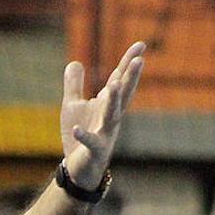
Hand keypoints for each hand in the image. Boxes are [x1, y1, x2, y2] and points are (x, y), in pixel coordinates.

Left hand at [60, 42, 144, 188]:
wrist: (80, 170)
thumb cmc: (79, 137)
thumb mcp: (72, 107)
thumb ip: (74, 86)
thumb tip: (75, 62)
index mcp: (107, 105)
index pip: (119, 81)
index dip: (128, 63)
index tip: (141, 44)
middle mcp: (111, 118)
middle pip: (123, 95)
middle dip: (130, 78)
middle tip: (139, 60)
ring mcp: (105, 134)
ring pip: (112, 116)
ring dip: (113, 101)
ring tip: (112, 84)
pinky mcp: (94, 151)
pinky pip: (90, 142)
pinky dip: (84, 136)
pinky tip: (77, 129)